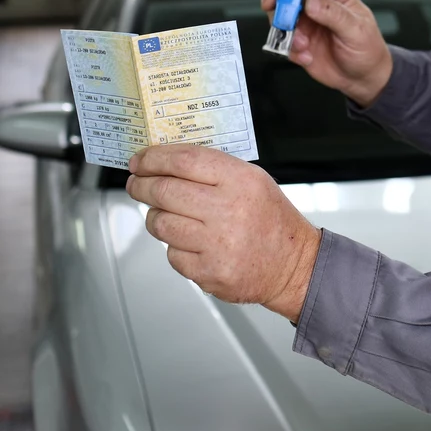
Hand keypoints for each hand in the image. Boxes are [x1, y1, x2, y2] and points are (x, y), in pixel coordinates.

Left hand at [125, 144, 320, 322]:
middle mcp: (229, 210)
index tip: (140, 161)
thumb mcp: (255, 181)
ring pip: (161, 223)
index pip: (184, 160)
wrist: (293, 264)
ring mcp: (217, 244)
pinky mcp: (208, 271)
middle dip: (142, 185)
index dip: (154, 158)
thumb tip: (166, 162)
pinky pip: (172, 254)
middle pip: (165, 190)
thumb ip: (214, 169)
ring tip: (165, 213)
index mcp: (242, 181)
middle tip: (137, 184)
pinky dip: (175, 246)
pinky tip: (191, 242)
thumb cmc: (272, 220)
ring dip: (156, 216)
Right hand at [261, 0, 392, 107]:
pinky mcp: (297, 42)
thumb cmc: (367, 50)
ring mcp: (305, 24)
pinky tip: (306, 57)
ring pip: (280, 15)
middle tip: (271, 5)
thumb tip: (310, 2)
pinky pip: (282, 41)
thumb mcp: (357, 31)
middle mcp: (316, 6)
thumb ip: (334, 15)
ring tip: (302, 45)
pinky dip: (289, 49)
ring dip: (285, 29)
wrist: (362, 78)